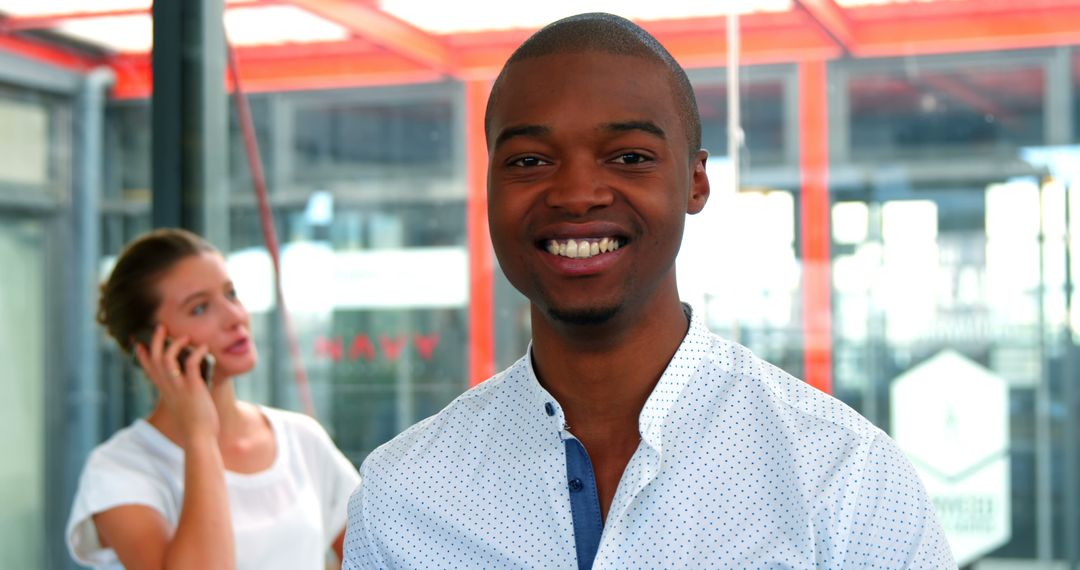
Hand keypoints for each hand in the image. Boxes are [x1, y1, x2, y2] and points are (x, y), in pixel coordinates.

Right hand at [134, 324, 219, 444]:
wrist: (199, 437)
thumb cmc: (194, 423)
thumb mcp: (183, 405)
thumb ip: (182, 393)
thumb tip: (187, 387)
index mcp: (164, 390)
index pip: (148, 369)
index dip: (143, 355)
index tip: (139, 342)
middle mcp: (168, 387)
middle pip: (154, 358)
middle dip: (156, 340)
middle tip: (162, 327)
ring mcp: (178, 386)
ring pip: (167, 358)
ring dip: (175, 344)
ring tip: (185, 336)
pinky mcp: (192, 387)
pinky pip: (190, 364)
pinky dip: (196, 352)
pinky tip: (204, 347)